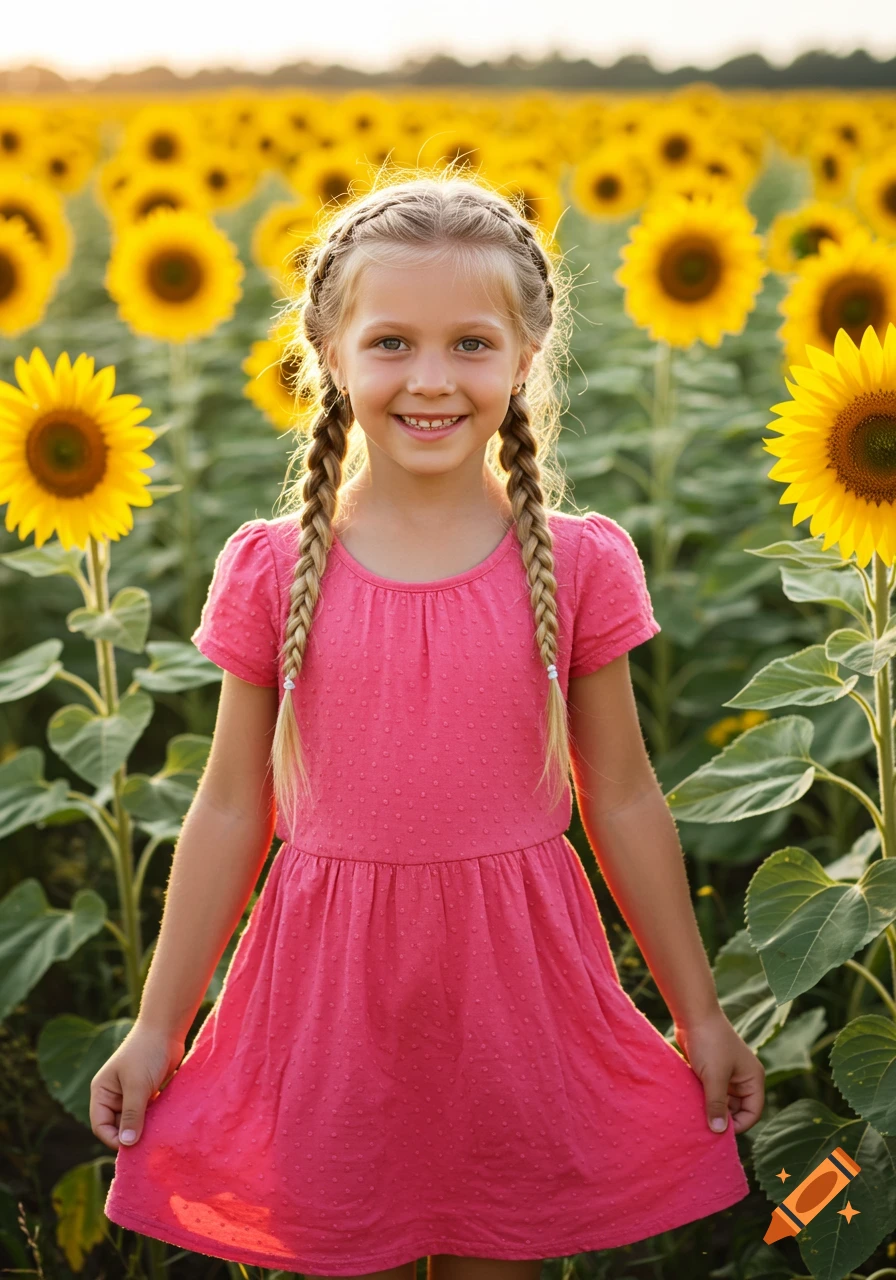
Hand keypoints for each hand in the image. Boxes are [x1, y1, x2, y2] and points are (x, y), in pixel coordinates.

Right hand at [89, 1023, 185, 1150]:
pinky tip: (165, 1122)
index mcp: (102, 1092)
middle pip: (118, 1125)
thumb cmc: (147, 1053)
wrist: (166, 1029)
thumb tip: (127, 1144)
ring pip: (134, 1120)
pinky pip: (147, 1112)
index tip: (133, 1146)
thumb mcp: (137, 1085)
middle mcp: (114, 1094)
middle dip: (131, 1134)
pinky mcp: (148, 1090)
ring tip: (158, 1132)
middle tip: (149, 1142)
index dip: (114, 1139)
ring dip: (145, 1126)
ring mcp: (131, 1092)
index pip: (101, 1125)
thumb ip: (131, 1115)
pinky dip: (154, 1117)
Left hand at [673, 1008, 764, 1135]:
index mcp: (753, 1079)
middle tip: (704, 1127)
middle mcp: (743, 1078)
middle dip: (723, 1118)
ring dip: (711, 1108)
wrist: (693, 1014)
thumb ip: (717, 1104)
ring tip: (696, 1117)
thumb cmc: (709, 1042)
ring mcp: (727, 1074)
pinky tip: (691, 1104)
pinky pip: (710, 1092)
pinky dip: (703, 1098)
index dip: (738, 1125)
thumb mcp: (714, 1076)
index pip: (752, 1112)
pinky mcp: (711, 1070)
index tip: (718, 1132)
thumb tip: (718, 1132)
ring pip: (722, 1101)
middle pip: (737, 1109)